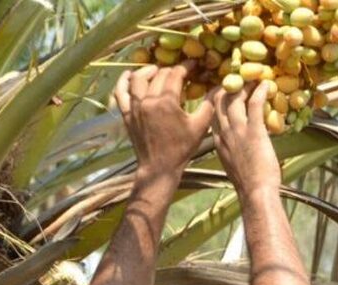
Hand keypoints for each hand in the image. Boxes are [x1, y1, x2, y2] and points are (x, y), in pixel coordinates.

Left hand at [114, 61, 213, 187]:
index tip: (193, 64)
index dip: (186, 67)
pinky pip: (121, 92)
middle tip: (180, 72)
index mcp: (167, 102)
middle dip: (171, 70)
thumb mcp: (200, 127)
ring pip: (138, 78)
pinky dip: (123, 81)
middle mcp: (148, 100)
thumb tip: (216, 88)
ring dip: (148, 71)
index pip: (176, 74)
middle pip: (159, 74)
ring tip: (157, 71)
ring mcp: (135, 106)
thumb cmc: (181, 148)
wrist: (159, 167)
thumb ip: (209, 105)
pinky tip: (129, 75)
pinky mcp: (126, 114)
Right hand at [211, 83, 281, 201]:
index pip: (213, 115)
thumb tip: (240, 147)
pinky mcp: (253, 131)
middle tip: (239, 80)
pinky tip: (266, 85)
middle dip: (228, 87)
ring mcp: (238, 131)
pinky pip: (254, 104)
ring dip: (244, 87)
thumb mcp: (233, 165)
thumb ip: (232, 152)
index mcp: (217, 142)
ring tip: (253, 80)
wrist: (255, 192)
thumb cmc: (248, 184)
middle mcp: (224, 133)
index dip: (218, 101)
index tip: (226, 92)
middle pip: (219, 102)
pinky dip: (260, 92)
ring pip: (234, 99)